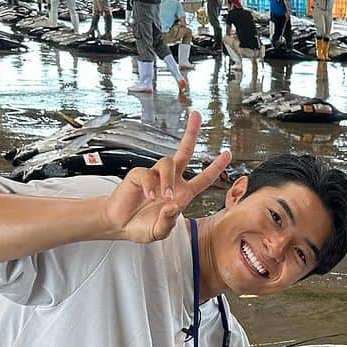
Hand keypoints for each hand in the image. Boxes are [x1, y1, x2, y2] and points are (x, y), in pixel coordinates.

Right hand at [100, 112, 230, 243]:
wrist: (119, 224)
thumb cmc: (141, 226)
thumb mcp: (159, 232)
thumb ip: (168, 222)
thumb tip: (173, 205)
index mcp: (182, 193)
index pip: (203, 177)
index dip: (216, 166)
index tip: (227, 153)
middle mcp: (171, 181)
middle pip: (184, 151)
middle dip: (191, 133)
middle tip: (196, 115)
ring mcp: (155, 176)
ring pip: (168, 163)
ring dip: (168, 180)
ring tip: (165, 197)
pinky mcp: (139, 175)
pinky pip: (148, 173)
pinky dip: (150, 185)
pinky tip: (148, 196)